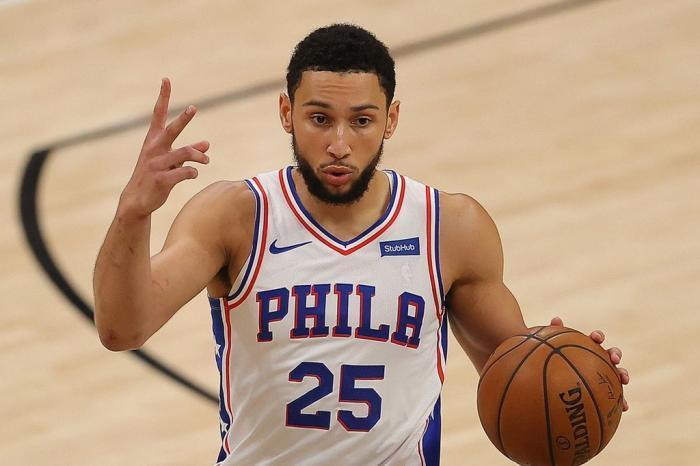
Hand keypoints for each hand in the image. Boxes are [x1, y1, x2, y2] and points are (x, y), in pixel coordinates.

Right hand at [119, 78, 209, 218]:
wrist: (137, 201)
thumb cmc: (155, 176)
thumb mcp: (170, 161)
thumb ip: (188, 152)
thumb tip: (207, 144)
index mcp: (153, 141)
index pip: (158, 114)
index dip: (163, 97)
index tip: (166, 80)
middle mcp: (154, 149)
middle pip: (172, 130)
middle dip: (183, 119)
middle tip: (194, 108)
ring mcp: (157, 164)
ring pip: (185, 153)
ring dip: (199, 156)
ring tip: (206, 160)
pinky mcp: (162, 180)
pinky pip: (185, 172)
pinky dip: (193, 172)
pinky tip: (193, 174)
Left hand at [550, 316, 628, 411]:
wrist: (558, 378)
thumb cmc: (555, 360)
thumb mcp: (551, 348)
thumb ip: (554, 334)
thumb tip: (556, 319)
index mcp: (588, 347)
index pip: (595, 338)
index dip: (597, 336)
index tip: (595, 338)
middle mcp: (599, 359)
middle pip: (611, 353)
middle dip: (615, 354)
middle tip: (613, 358)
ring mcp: (605, 374)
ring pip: (618, 373)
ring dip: (623, 374)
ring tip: (624, 380)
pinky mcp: (607, 390)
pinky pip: (616, 395)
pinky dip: (622, 400)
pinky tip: (625, 407)